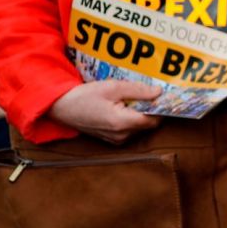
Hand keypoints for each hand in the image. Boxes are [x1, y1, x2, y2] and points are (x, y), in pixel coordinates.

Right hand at [48, 80, 162, 144]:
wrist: (62, 108)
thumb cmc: (85, 96)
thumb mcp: (112, 87)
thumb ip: (138, 90)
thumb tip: (158, 92)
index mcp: (122, 123)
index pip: (154, 120)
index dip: (161, 109)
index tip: (164, 97)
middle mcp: (121, 135)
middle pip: (149, 124)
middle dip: (151, 110)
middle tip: (149, 94)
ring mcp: (116, 140)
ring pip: (140, 127)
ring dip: (141, 114)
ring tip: (133, 98)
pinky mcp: (112, 139)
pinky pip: (130, 130)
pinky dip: (132, 118)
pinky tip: (124, 106)